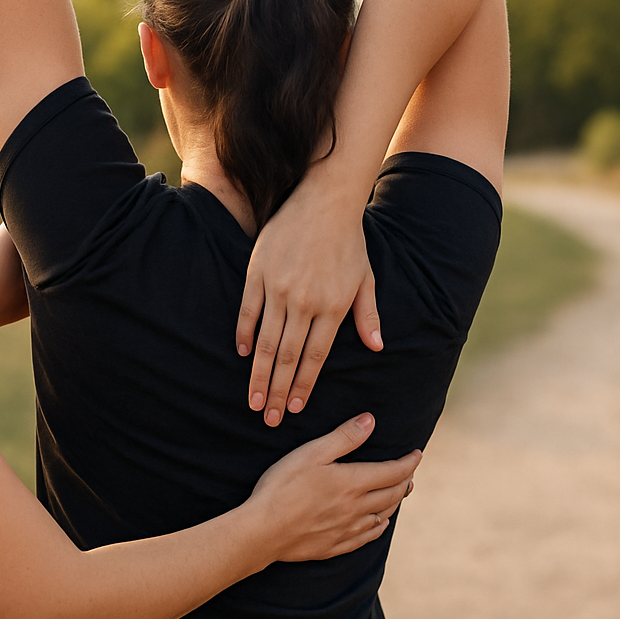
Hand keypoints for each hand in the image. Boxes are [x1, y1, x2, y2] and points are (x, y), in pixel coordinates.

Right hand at [237, 181, 380, 425]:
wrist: (324, 201)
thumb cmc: (349, 242)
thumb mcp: (366, 279)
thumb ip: (368, 315)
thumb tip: (377, 347)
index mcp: (332, 308)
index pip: (315, 357)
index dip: (303, 385)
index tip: (293, 408)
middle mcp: (304, 303)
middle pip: (287, 356)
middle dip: (276, 391)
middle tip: (267, 417)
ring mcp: (279, 288)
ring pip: (266, 341)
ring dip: (258, 373)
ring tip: (252, 398)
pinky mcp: (259, 273)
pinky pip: (248, 311)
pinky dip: (244, 334)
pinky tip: (242, 354)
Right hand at [246, 413, 419, 562]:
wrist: (264, 530)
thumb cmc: (283, 487)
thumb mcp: (311, 453)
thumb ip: (343, 437)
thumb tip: (370, 421)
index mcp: (353, 483)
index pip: (392, 471)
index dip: (408, 462)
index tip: (417, 454)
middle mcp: (356, 508)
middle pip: (392, 495)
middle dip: (404, 481)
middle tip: (409, 473)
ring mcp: (347, 530)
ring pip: (382, 516)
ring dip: (394, 503)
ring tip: (399, 493)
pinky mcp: (334, 546)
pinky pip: (366, 537)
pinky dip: (378, 527)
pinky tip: (379, 524)